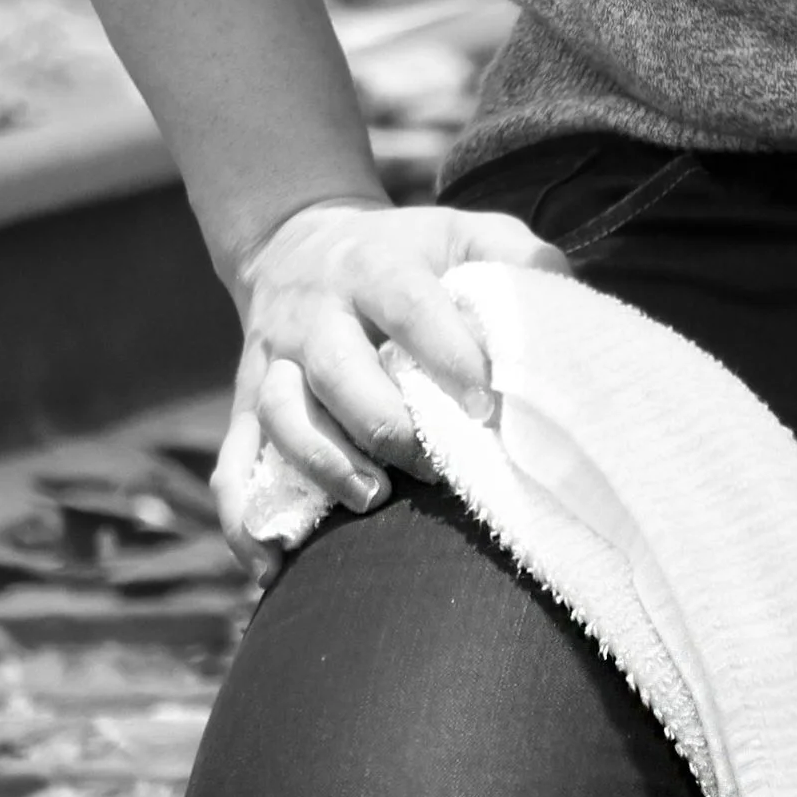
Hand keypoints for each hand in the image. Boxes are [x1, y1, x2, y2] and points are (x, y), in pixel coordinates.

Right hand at [212, 198, 570, 571]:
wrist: (297, 242)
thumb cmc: (404, 252)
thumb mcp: (459, 230)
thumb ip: (515, 257)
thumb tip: (565, 308)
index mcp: (373, 264)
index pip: (407, 305)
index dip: (446, 352)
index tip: (485, 403)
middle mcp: (314, 312)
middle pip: (336, 370)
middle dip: (386, 424)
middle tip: (434, 464)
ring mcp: (271, 360)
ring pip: (280, 415)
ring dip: (323, 464)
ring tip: (372, 500)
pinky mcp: (243, 405)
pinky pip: (231, 466)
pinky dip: (244, 520)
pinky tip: (275, 565)